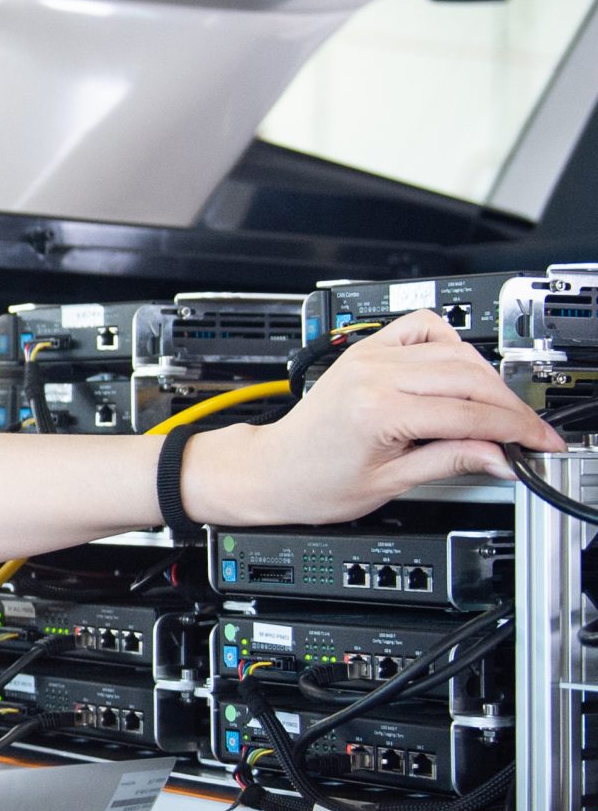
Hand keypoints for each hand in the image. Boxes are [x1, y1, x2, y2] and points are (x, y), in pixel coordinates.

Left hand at [182, 309, 562, 527]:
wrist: (271, 468)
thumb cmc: (313, 482)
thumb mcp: (390, 483)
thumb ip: (450, 462)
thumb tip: (501, 456)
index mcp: (377, 410)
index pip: (469, 414)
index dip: (515, 431)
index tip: (539, 443)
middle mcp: (373, 373)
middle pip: (470, 378)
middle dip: (509, 407)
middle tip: (529, 432)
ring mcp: (368, 355)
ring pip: (454, 350)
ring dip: (487, 379)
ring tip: (499, 410)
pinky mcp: (365, 349)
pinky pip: (422, 327)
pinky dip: (451, 343)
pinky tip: (460, 371)